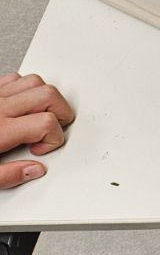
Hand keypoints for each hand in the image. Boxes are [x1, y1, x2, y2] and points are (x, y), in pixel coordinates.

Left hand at [0, 72, 74, 187]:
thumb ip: (8, 176)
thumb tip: (34, 170)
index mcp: (0, 131)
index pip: (46, 122)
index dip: (54, 138)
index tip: (41, 149)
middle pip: (47, 95)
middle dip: (59, 113)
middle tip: (50, 130)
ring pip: (34, 82)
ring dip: (43, 98)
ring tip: (38, 116)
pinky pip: (13, 78)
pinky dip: (24, 88)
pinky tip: (21, 105)